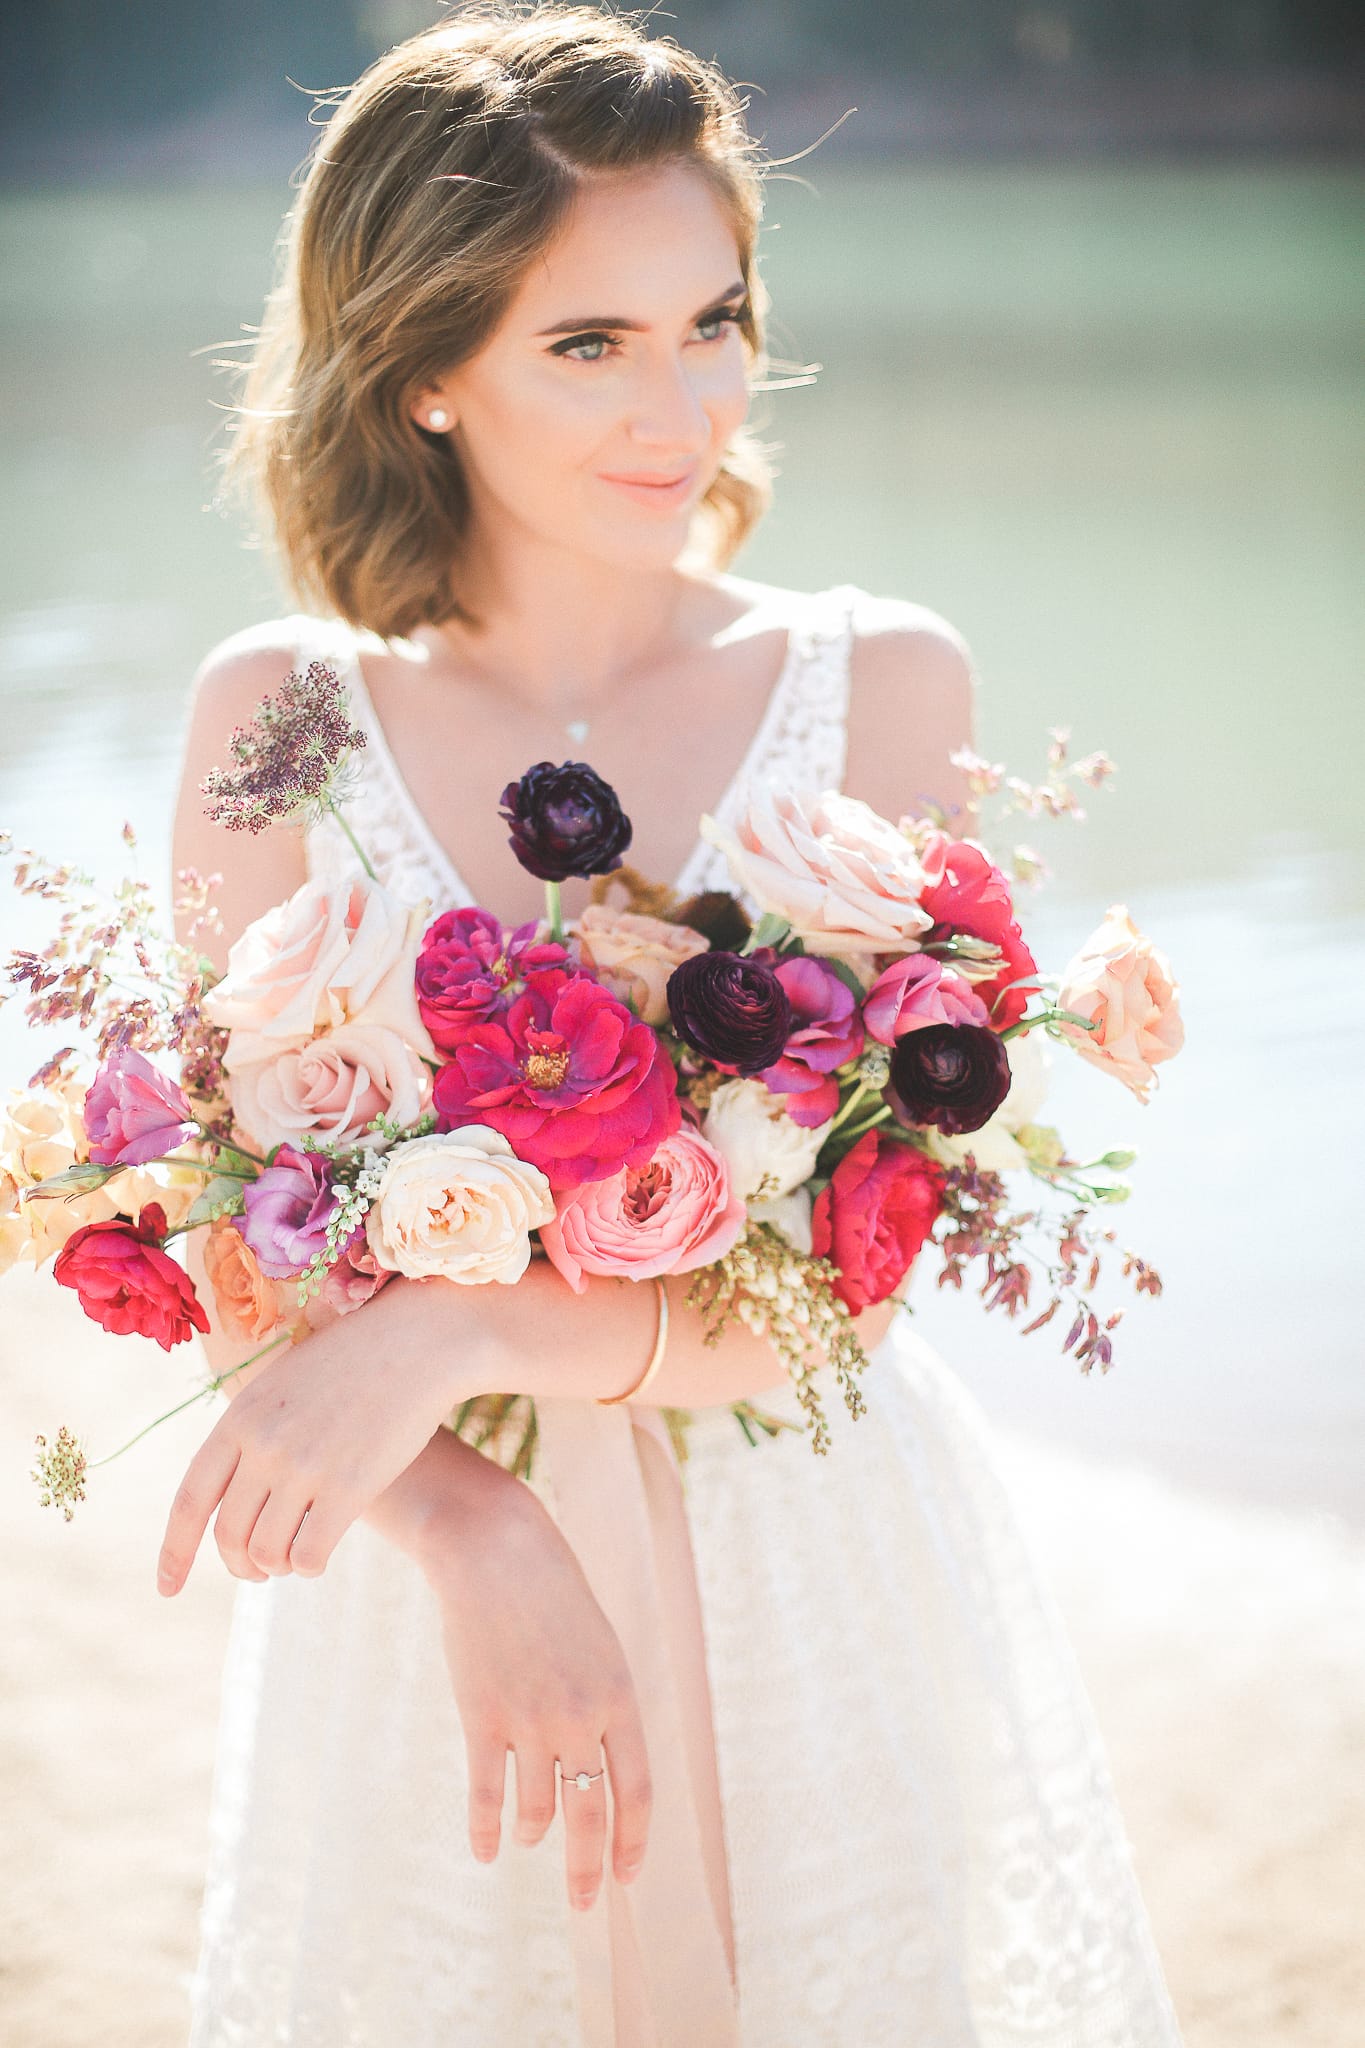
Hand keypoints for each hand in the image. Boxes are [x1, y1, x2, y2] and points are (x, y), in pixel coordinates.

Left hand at [156, 1278, 475, 1593]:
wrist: (418, 1341)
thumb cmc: (356, 1361)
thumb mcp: (284, 1381)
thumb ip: (253, 1429)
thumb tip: (231, 1491)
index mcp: (241, 1416)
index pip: (190, 1500)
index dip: (174, 1551)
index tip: (167, 1589)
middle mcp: (265, 1443)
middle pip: (228, 1535)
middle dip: (238, 1565)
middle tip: (257, 1571)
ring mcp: (306, 1466)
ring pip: (266, 1551)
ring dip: (275, 1567)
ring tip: (291, 1559)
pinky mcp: (350, 1486)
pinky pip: (309, 1554)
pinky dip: (307, 1566)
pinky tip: (318, 1557)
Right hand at [417, 1472, 652, 1910]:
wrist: (495, 1551)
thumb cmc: (550, 1591)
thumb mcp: (597, 1644)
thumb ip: (603, 1703)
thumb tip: (602, 1763)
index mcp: (619, 1696)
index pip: (638, 1790)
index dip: (633, 1840)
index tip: (627, 1874)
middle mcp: (579, 1716)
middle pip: (591, 1813)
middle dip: (588, 1867)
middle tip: (584, 1903)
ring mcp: (529, 1720)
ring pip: (540, 1810)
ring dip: (537, 1834)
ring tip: (533, 1839)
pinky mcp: (481, 1717)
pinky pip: (487, 1795)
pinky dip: (487, 1831)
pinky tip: (487, 1851)